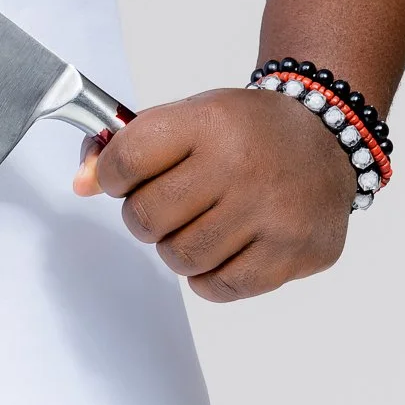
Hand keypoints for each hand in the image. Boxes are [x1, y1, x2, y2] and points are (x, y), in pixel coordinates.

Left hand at [73, 88, 353, 301]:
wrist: (324, 138)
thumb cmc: (244, 130)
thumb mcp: (187, 117)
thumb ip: (127, 147)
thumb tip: (81, 184)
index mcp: (208, 123)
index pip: (127, 159)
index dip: (110, 174)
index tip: (120, 177)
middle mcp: (241, 167)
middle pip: (147, 217)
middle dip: (140, 217)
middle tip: (159, 206)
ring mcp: (271, 214)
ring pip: (180, 257)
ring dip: (173, 247)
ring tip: (193, 225)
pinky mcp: (293, 254)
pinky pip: (220, 287)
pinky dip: (206, 276)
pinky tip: (219, 248)